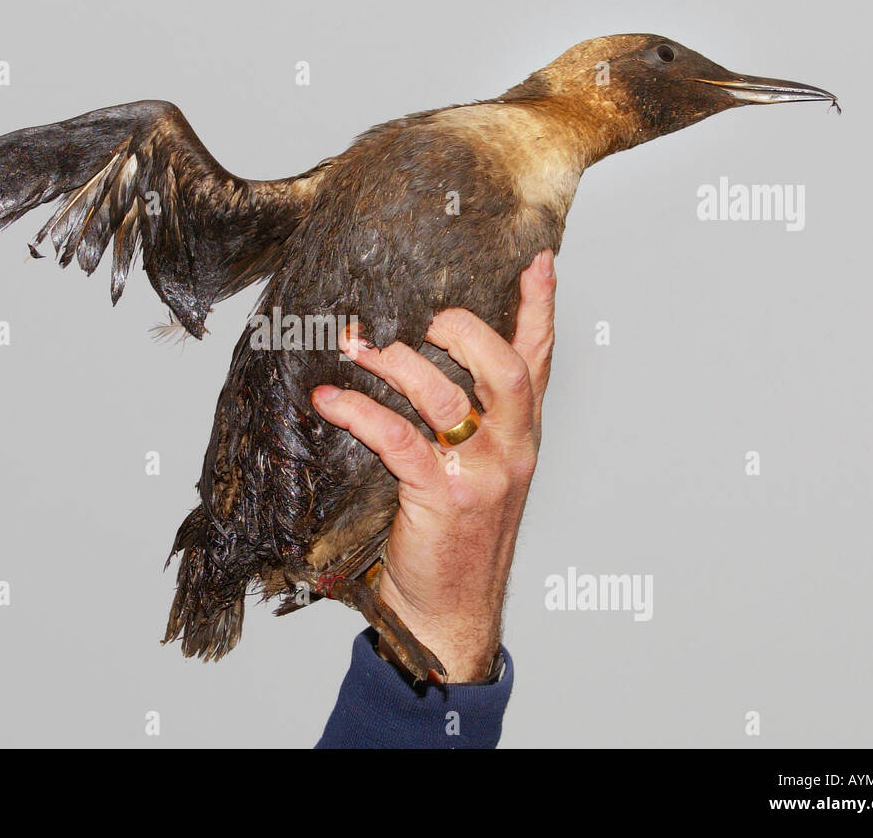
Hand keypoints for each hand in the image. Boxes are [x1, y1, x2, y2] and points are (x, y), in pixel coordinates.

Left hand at [311, 250, 556, 680]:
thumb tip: (426, 366)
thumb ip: (471, 424)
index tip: (538, 261)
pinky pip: (399, 439)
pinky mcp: (441, 496)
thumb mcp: (478, 473)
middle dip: (465, 329)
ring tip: (357, 344)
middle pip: (507, 369)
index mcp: (522, 437)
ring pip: (448, 398)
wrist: (450, 611)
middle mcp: (512, 449)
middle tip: (425, 314)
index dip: (541, 309)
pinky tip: (331, 400)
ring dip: (397, 364)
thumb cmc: (456, 539)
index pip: (540, 362)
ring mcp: (481, 474)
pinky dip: (361, 413)